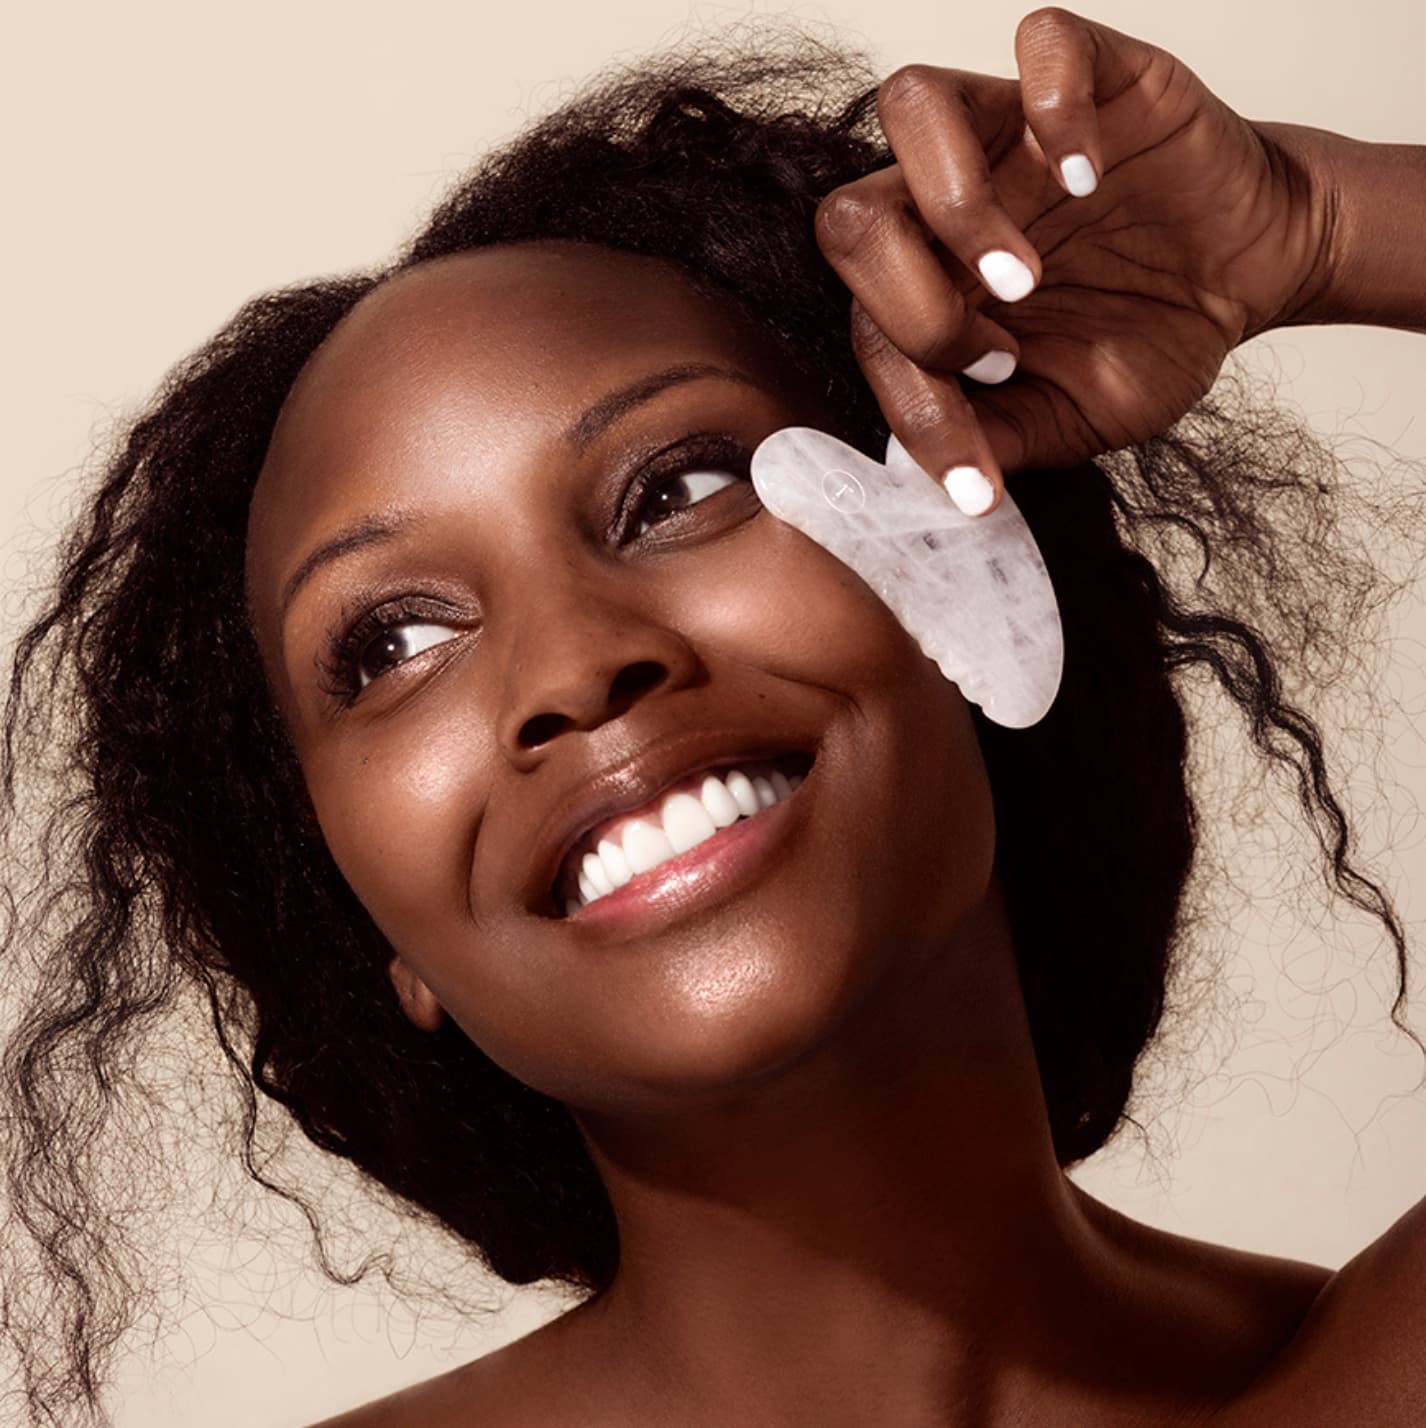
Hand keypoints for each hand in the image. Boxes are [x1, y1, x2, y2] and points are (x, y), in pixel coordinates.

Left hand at [814, 7, 1330, 513]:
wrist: (1250, 272)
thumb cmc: (1146, 336)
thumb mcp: (1066, 416)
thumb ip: (993, 437)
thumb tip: (928, 483)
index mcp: (926, 282)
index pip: (864, 330)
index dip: (909, 406)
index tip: (976, 472)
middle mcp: (946, 201)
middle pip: (848, 218)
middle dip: (909, 304)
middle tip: (998, 352)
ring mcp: (1008, 129)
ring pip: (908, 105)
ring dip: (954, 204)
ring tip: (1026, 275)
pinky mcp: (1091, 72)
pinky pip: (1040, 42)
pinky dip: (1055, 107)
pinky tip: (1091, 177)